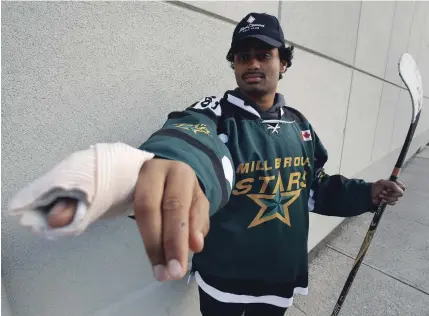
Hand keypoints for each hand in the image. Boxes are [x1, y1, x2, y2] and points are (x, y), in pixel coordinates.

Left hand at [46, 159, 209, 281]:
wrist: (164, 167)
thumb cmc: (132, 183)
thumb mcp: (108, 187)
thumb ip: (80, 203)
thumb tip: (55, 219)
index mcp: (146, 170)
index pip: (148, 203)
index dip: (151, 238)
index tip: (154, 267)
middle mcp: (173, 172)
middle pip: (174, 207)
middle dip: (173, 244)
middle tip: (172, 273)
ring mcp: (191, 181)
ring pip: (192, 211)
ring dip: (187, 241)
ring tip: (181, 268)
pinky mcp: (202, 192)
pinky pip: (203, 213)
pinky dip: (199, 231)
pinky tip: (195, 248)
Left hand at [371, 179, 404, 205]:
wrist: (369, 195)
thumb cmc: (375, 187)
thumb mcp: (382, 182)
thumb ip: (392, 185)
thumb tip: (400, 191)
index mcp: (394, 184)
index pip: (402, 187)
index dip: (398, 188)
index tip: (391, 188)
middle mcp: (394, 190)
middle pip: (400, 194)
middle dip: (391, 193)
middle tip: (384, 191)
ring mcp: (392, 197)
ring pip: (396, 199)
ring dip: (387, 197)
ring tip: (381, 195)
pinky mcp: (390, 202)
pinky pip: (393, 203)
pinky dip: (387, 201)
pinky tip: (382, 199)